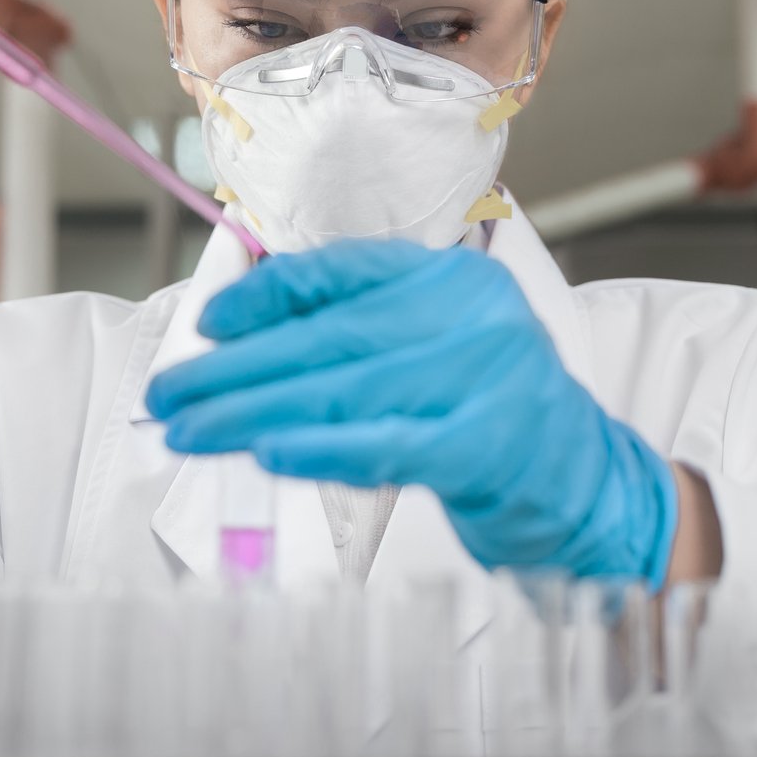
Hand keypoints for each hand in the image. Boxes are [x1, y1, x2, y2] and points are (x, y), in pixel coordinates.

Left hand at [146, 241, 679, 582]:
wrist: (589, 485)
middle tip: (167, 394)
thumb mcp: (436, 351)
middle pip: (329, 338)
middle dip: (236, 368)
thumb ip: (360, 334)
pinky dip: (318, 448)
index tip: (208, 325)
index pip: (344, 272)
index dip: (266, 296)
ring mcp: (484, 378)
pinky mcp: (486, 445)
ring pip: (343, 391)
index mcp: (455, 280)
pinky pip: (383, 445)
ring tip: (190, 429)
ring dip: (252, 412)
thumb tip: (241, 337)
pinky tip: (265, 451)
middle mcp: (473, 316)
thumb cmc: (492, 417)